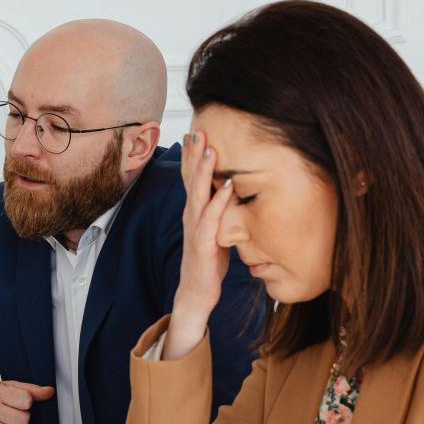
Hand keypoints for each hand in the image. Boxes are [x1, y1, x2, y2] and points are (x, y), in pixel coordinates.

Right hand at [165, 130, 234, 359]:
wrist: (197, 292)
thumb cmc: (208, 263)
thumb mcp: (215, 231)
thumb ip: (219, 213)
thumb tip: (232, 194)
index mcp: (194, 212)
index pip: (192, 179)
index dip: (192, 156)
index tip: (196, 133)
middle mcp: (191, 216)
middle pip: (191, 180)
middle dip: (194, 155)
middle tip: (198, 130)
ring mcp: (195, 229)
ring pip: (198, 194)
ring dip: (204, 172)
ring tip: (210, 150)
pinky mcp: (204, 243)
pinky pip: (212, 219)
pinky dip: (219, 201)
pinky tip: (226, 186)